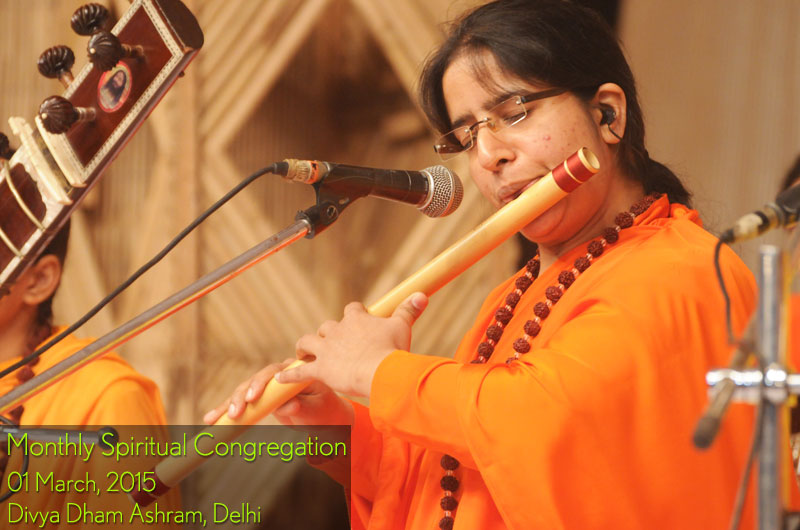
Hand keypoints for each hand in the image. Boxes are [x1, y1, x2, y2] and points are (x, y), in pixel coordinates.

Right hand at [203, 358, 353, 425]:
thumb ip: (303, 407)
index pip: (275, 373)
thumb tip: (288, 407)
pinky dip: (226, 411)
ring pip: (244, 391)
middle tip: (234, 413)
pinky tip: (210, 419)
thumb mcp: (317, 410)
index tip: (253, 397)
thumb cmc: (324, 411)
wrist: (326, 417)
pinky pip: (242, 404)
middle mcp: (279, 375)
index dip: (261, 383)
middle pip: (255, 381)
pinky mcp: (260, 399)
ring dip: (229, 404)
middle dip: (241, 396)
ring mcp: (267, 387)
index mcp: (295, 372)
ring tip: (214, 419)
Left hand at [275, 292, 427, 396]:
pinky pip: (299, 371)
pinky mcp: (320, 369)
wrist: (380, 370)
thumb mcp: (403, 327)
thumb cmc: (392, 349)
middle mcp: (337, 330)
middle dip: (328, 333)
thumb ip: (409, 310)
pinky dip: (290, 375)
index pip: (351, 310)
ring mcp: (326, 350)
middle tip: (331, 342)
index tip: (357, 320)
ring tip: (303, 352)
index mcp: (356, 319)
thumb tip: (421, 295)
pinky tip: (281, 378)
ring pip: (307, 342)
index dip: (354, 315)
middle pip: (327, 326)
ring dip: (305, 347)